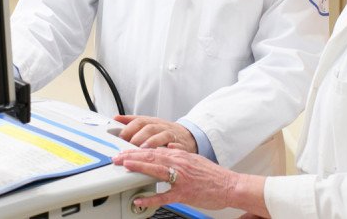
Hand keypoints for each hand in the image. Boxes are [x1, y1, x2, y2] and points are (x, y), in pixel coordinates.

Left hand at [112, 147, 240, 210]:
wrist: (229, 185)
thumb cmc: (213, 175)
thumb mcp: (194, 158)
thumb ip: (179, 153)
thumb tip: (167, 147)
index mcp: (180, 155)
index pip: (153, 150)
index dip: (136, 150)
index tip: (124, 151)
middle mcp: (179, 163)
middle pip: (151, 157)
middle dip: (131, 156)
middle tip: (116, 157)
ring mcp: (181, 178)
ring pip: (156, 170)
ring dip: (138, 168)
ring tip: (124, 167)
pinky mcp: (184, 193)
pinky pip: (164, 196)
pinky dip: (151, 198)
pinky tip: (139, 199)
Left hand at [114, 115, 196, 152]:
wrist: (187, 136)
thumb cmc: (163, 132)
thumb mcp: (148, 124)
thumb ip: (132, 122)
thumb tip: (116, 118)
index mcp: (152, 122)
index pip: (140, 121)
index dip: (130, 128)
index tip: (120, 136)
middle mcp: (162, 127)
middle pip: (150, 128)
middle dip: (138, 136)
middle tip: (129, 145)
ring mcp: (172, 135)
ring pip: (163, 135)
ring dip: (153, 141)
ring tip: (144, 147)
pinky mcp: (182, 145)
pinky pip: (179, 145)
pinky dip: (174, 147)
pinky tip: (169, 149)